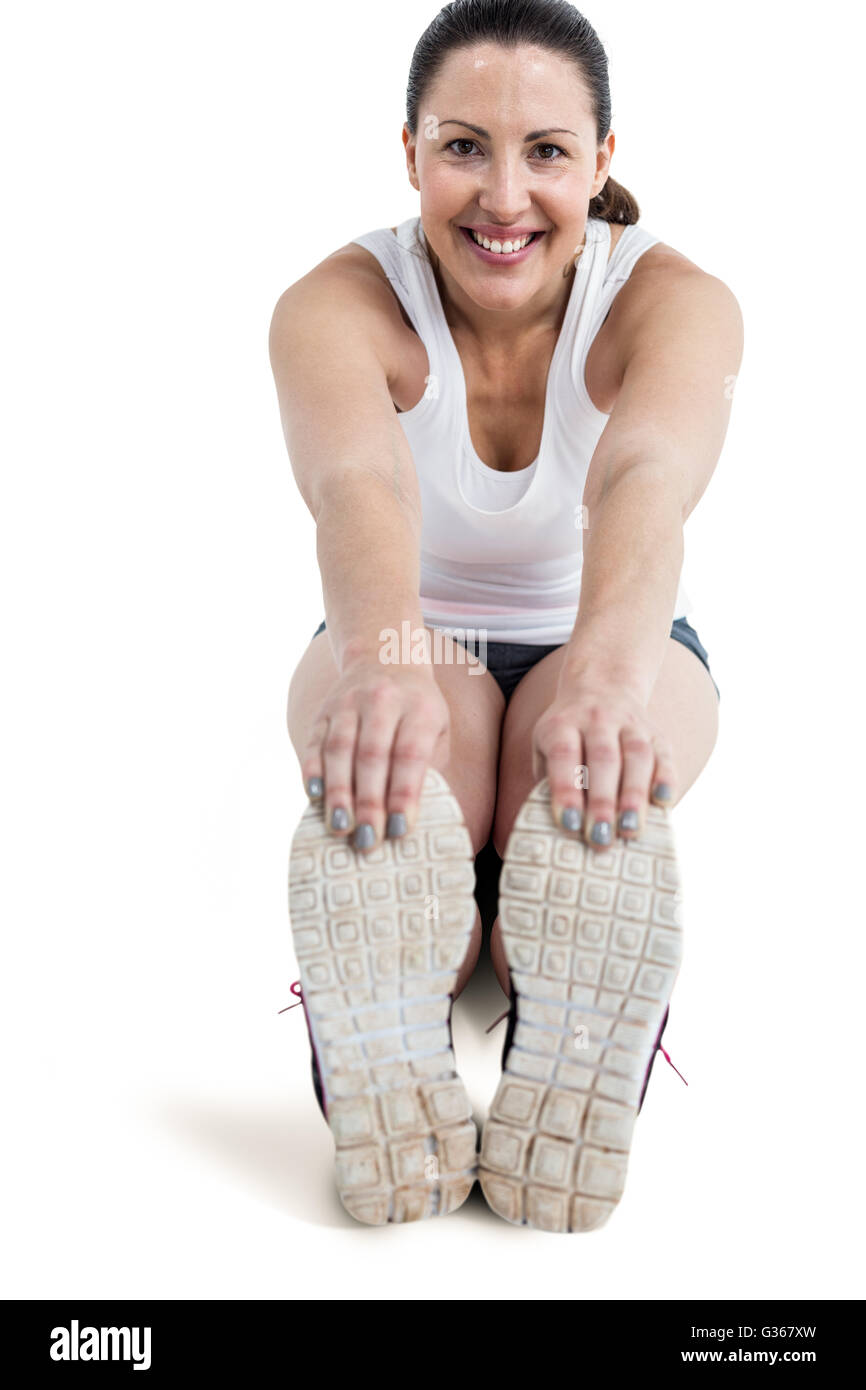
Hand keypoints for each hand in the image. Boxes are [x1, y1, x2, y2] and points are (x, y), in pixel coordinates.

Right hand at [300, 657, 450, 851]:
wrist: (385, 658)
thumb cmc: (418, 711)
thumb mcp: (436, 730)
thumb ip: (429, 768)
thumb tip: (412, 817)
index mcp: (419, 708)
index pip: (410, 754)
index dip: (404, 794)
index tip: (400, 830)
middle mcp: (383, 701)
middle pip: (372, 755)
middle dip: (369, 802)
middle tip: (368, 840)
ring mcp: (348, 702)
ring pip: (339, 750)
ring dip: (338, 793)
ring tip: (341, 828)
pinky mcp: (324, 710)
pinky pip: (316, 743)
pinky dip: (313, 771)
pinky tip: (314, 797)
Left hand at [531, 678, 675, 848]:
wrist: (602, 686)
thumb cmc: (567, 734)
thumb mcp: (545, 746)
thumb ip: (548, 780)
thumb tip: (552, 828)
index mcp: (563, 723)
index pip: (564, 754)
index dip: (566, 789)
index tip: (568, 824)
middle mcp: (597, 719)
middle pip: (603, 757)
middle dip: (602, 801)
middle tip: (600, 837)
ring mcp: (631, 723)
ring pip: (636, 755)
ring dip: (634, 795)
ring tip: (630, 830)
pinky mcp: (657, 732)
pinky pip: (664, 755)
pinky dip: (666, 779)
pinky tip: (663, 804)